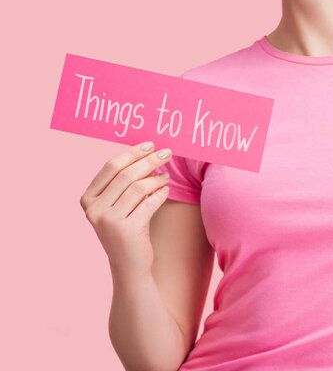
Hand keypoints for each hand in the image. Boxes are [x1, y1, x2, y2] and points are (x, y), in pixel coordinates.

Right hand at [79, 141, 171, 276]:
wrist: (129, 266)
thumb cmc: (129, 229)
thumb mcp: (121, 205)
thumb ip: (126, 183)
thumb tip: (148, 153)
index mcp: (88, 198)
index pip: (110, 167)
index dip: (131, 153)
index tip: (150, 144)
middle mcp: (94, 209)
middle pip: (125, 175)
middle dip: (148, 160)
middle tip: (166, 153)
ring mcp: (108, 221)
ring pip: (137, 188)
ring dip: (156, 178)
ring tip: (166, 176)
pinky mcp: (125, 230)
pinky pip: (148, 203)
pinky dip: (160, 194)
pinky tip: (166, 190)